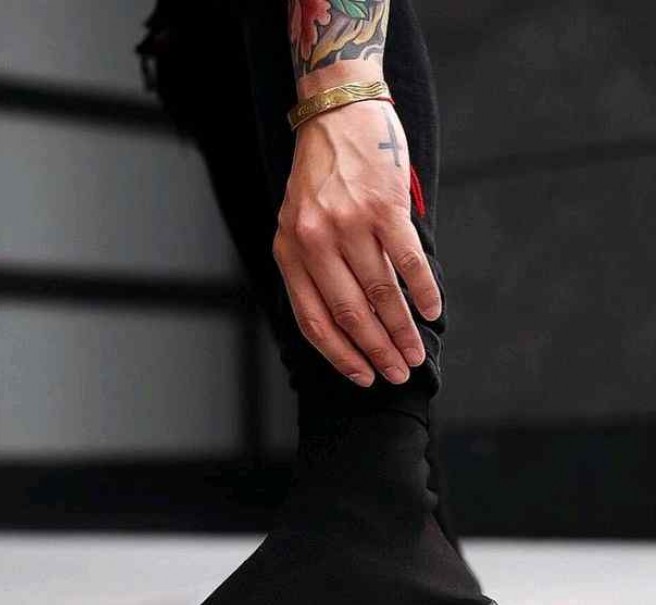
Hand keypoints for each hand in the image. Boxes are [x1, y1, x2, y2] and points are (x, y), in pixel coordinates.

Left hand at [272, 98, 441, 386]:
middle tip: (398, 374)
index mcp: (289, 251)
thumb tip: (343, 323)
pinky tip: (432, 311)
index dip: (340, 355)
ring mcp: (350, 222)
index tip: (363, 377)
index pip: (313, 320)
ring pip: (381, 292)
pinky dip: (423, 290)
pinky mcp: (384, 205)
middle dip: (376, 351)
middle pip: (350, 313)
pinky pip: (408, 260)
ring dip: (402, 330)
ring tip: (416, 354)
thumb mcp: (296, 222)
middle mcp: (315, 240)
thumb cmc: (320, 175)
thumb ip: (310, 268)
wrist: (338, 111)